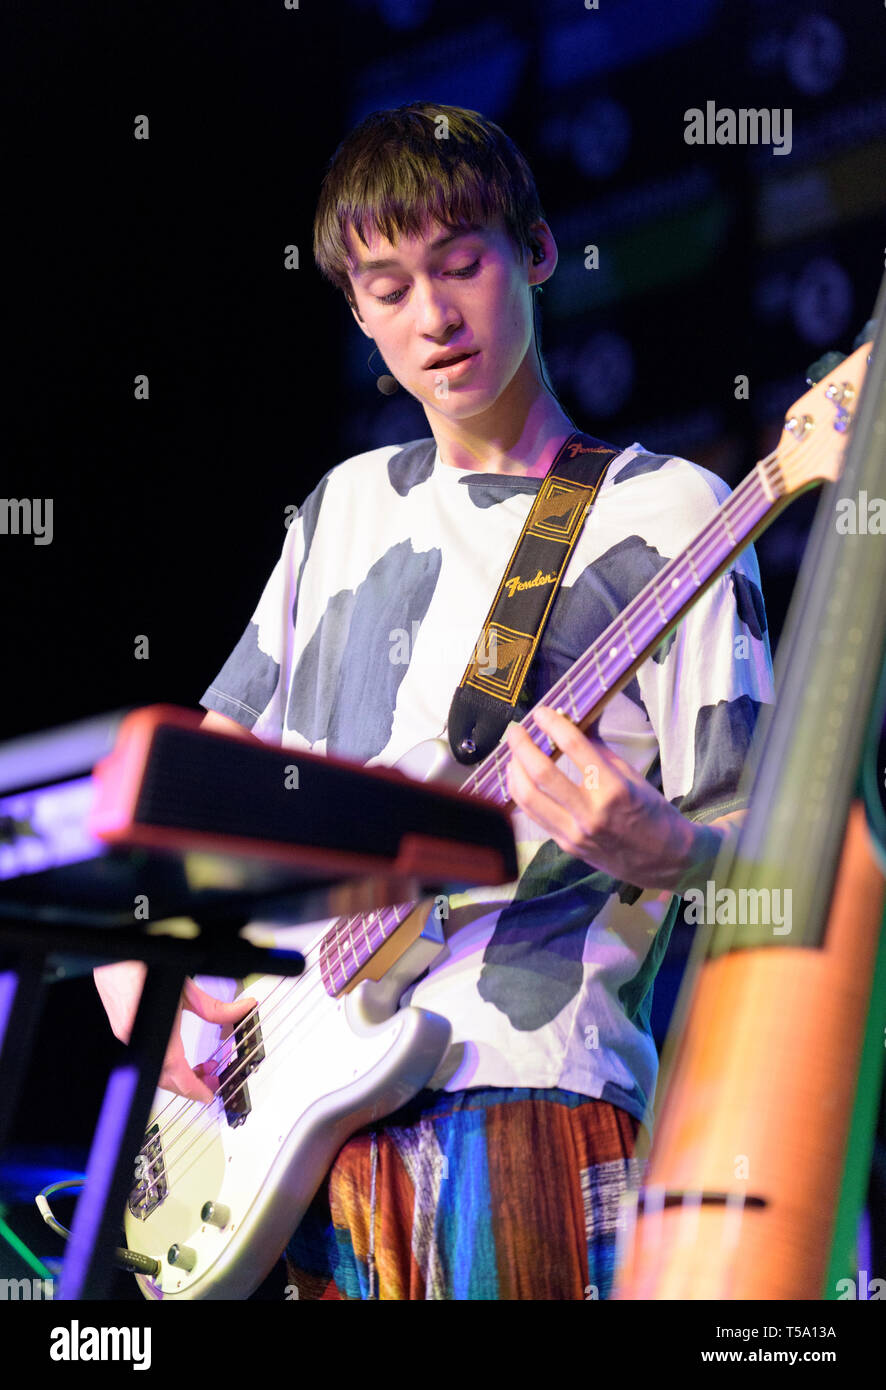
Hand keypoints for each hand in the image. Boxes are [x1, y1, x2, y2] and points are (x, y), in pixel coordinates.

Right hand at [93, 961, 256, 1102]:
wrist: (116, 955)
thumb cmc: (145, 967)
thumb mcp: (187, 989)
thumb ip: (215, 1007)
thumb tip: (242, 1009)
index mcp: (157, 1032)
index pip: (177, 1074)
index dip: (195, 1089)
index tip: (208, 1095)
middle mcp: (139, 1040)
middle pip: (165, 1078)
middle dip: (190, 1084)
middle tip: (211, 1080)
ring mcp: (128, 1037)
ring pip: (155, 1068)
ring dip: (178, 1073)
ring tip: (199, 1067)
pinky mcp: (124, 1029)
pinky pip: (147, 1055)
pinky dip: (165, 1061)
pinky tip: (178, 1052)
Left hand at [504, 704, 712, 892]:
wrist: (666, 860)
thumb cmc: (653, 814)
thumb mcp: (631, 776)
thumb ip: (599, 750)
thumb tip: (574, 721)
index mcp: (613, 789)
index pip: (574, 747)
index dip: (553, 724)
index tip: (541, 712)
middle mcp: (591, 812)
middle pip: (542, 773)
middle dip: (522, 746)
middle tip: (515, 730)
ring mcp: (575, 833)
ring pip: (528, 798)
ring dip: (514, 771)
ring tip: (512, 755)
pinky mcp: (567, 846)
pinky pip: (534, 816)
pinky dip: (521, 794)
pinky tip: (519, 780)